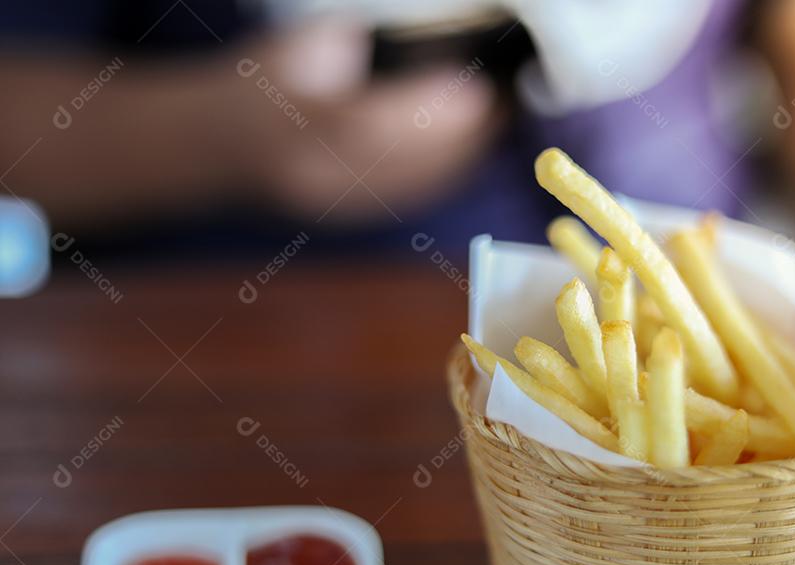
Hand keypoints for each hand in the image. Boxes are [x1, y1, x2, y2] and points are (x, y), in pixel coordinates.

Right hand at [229, 18, 501, 222]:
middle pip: (400, 163)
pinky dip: (445, 172)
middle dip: (459, 134)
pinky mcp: (350, 221)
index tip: (475, 88)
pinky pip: (409, 198)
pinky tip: (471, 147)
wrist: (219, 144)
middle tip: (501, 100)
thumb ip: (357, 47)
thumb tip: (429, 41)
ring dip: (462, 155)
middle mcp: (311, 175)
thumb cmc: (264, 79)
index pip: (369, 124)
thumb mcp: (300, 46)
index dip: (428, 111)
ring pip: (411, 186)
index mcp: (290, 125)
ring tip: (497, 119)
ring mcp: (332, 206)